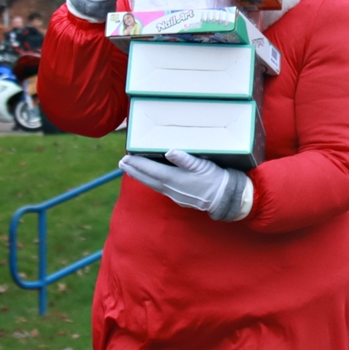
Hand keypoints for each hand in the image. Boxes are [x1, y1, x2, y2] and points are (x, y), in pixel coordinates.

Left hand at [119, 150, 251, 220]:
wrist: (225, 198)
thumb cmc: (215, 179)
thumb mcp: (202, 165)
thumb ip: (184, 159)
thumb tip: (169, 151)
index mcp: (173, 178)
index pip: (150, 169)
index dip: (137, 163)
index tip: (127, 157)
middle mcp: (170, 188)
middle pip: (147, 179)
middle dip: (134, 171)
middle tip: (122, 163)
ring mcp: (174, 195)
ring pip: (152, 185)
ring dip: (140, 177)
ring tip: (131, 171)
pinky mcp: (179, 198)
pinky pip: (160, 189)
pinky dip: (151, 183)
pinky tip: (152, 180)